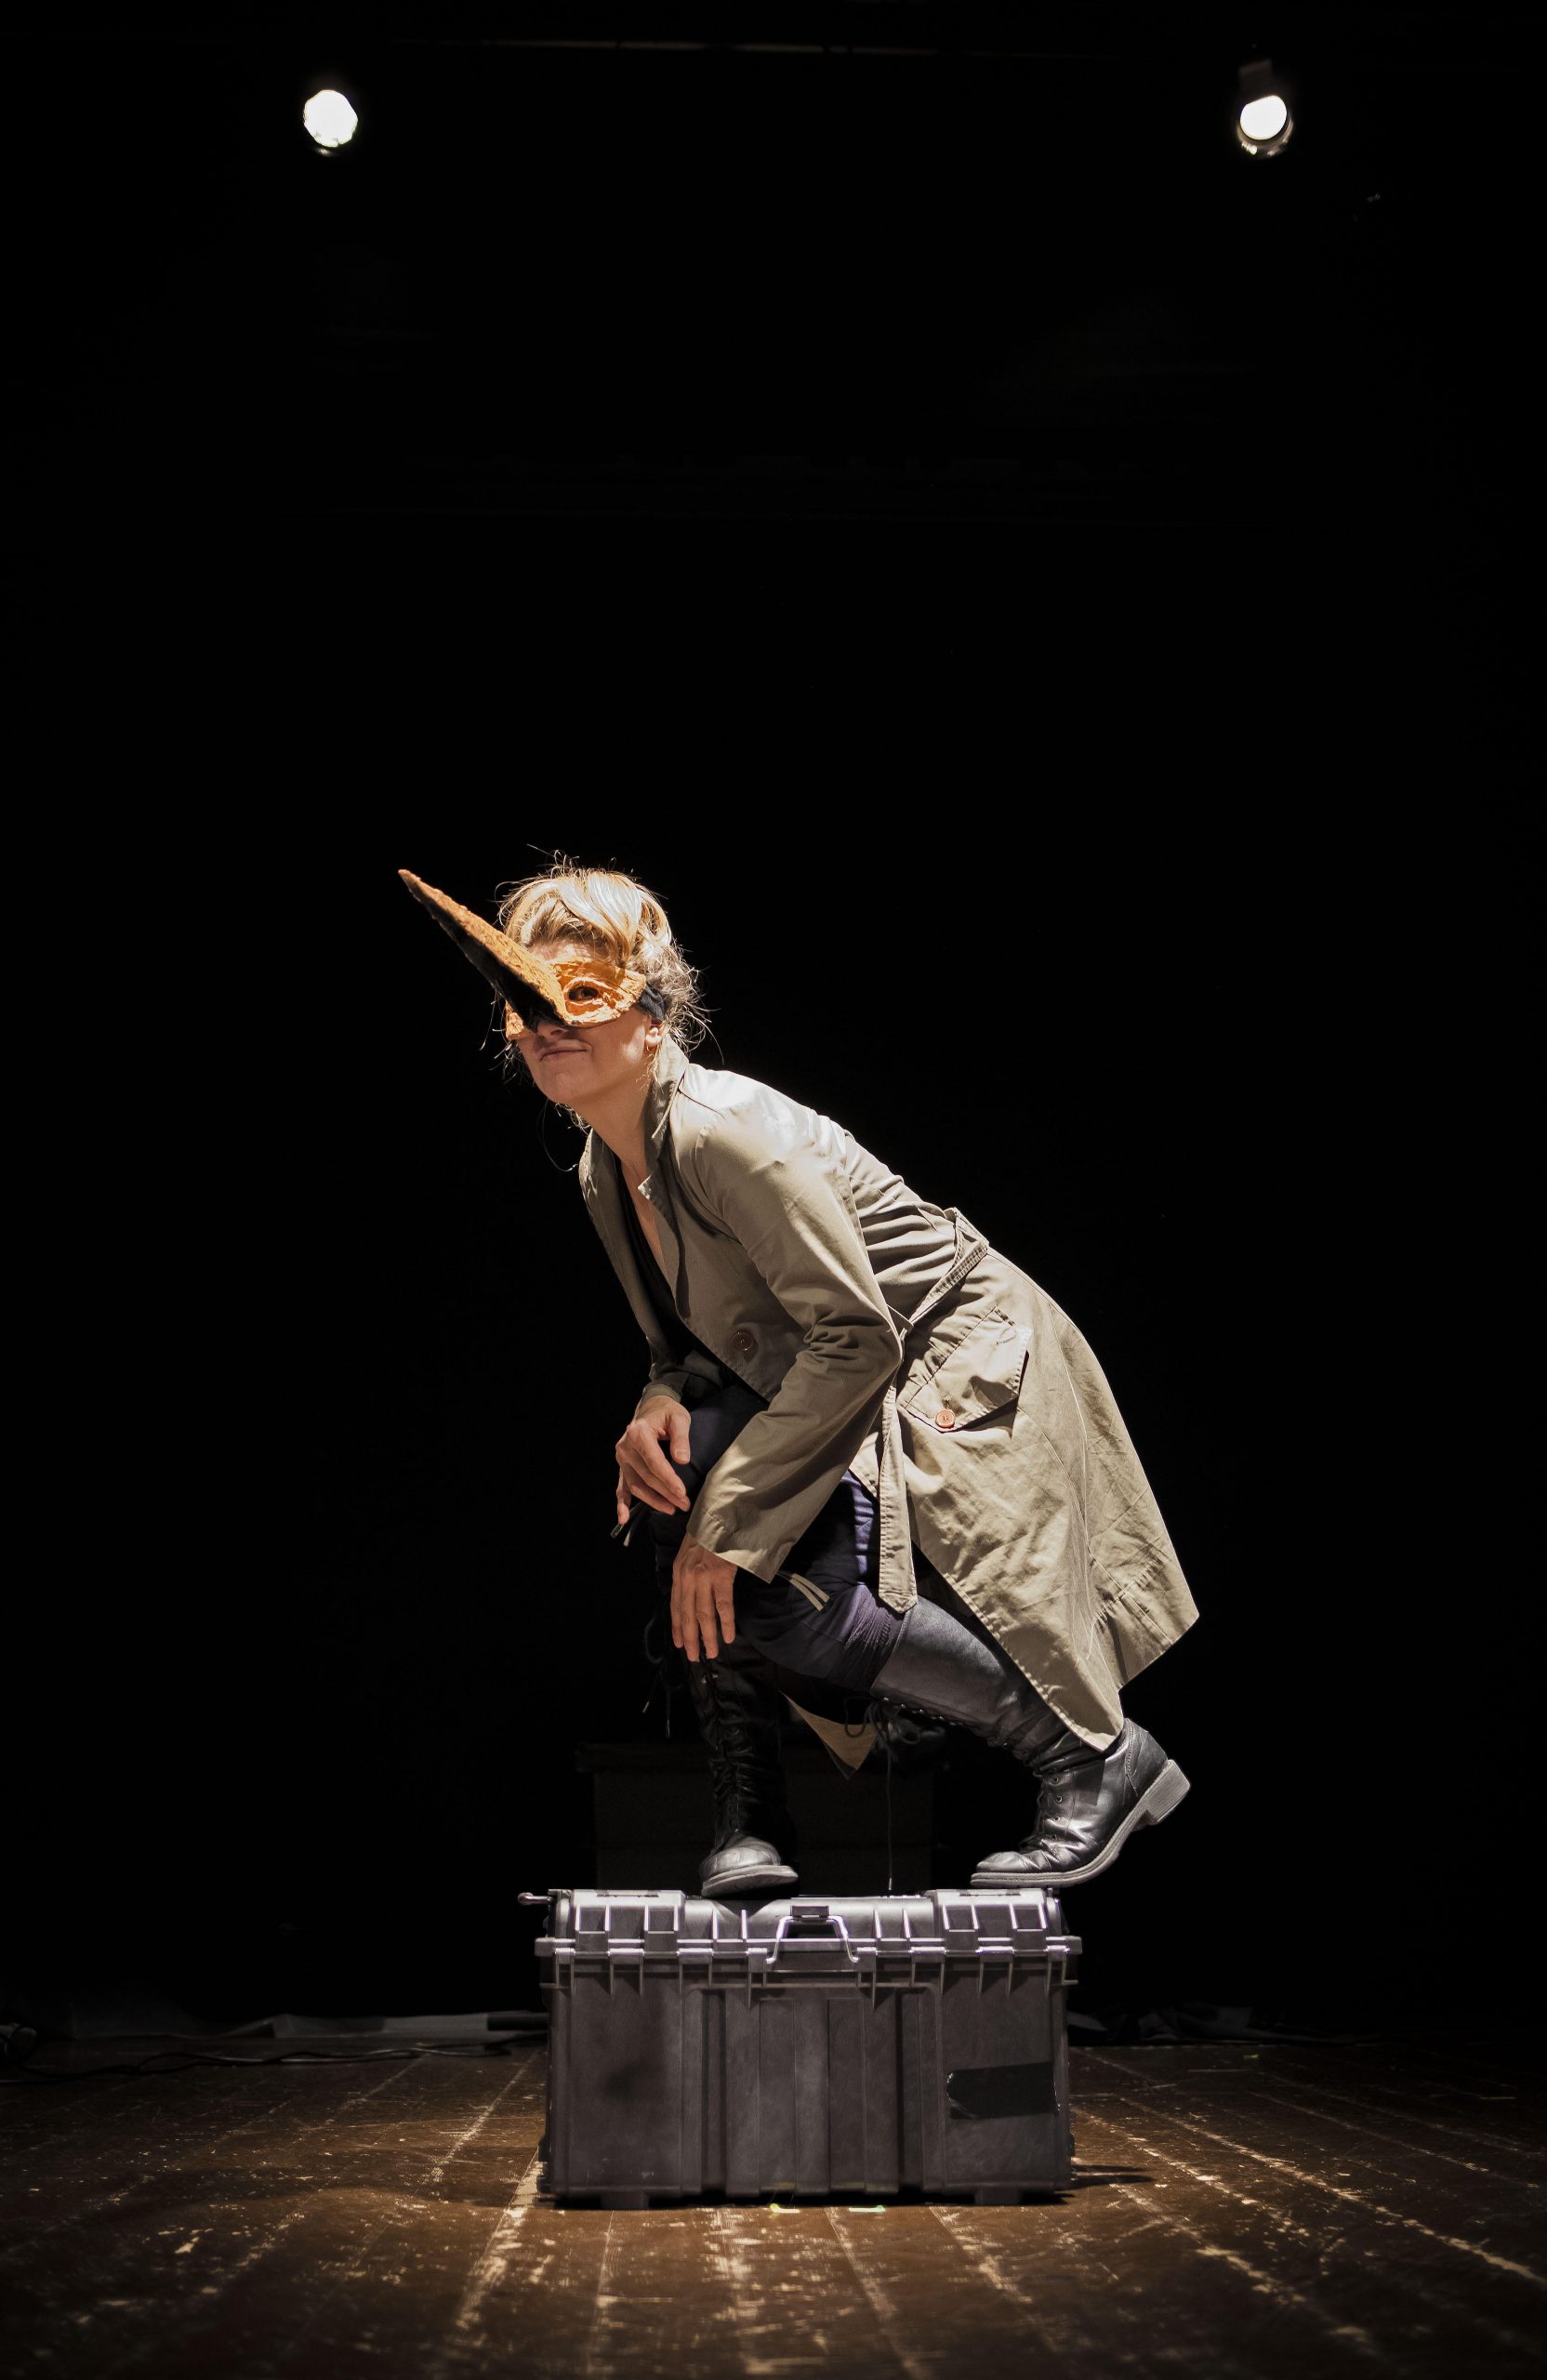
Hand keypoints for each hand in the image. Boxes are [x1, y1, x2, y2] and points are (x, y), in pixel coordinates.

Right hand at [615, 1398, 691, 1525]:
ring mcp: (622, 1458)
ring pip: (636, 1485)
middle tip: (684, 1504)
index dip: (668, 1479)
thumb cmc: (666, 1413)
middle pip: (646, 1476)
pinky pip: (621, 1487)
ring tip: (672, 1509)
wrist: (651, 1408)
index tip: (682, 1492)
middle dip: (666, 1492)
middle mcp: (626, 1447)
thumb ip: (681, 1438)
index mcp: (639, 1434)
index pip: (654, 1462)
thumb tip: (682, 1459)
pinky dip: (622, 1503)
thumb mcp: (678, 1418)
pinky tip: (623, 1518)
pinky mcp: (623, 1466)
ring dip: (653, 1500)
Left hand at [672, 1535, 737, 1662]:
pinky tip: (728, 1636)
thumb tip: (692, 1594)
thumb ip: (688, 1572)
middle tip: (694, 1657)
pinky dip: (726, 1623)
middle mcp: (688, 1577)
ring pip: (704, 1614)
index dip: (677, 1626)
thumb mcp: (690, 1552)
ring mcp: (704, 1577)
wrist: (722, 1516)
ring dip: (708, 1636)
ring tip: (711, 1652)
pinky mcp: (721, 1575)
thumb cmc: (709, 1534)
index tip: (680, 1643)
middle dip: (691, 1638)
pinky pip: (723, 1605)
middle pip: (687, 1614)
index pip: (675, 1605)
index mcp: (679, 1572)